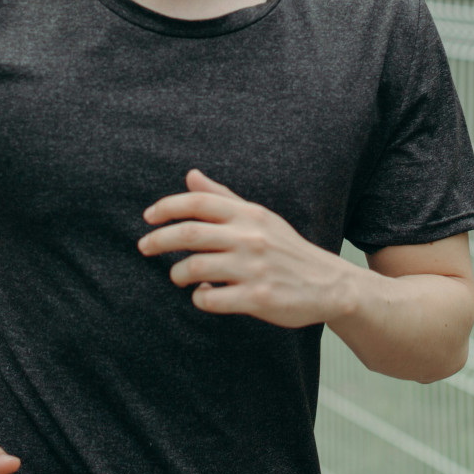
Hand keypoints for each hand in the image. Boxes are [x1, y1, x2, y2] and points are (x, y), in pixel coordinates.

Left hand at [139, 169, 357, 327]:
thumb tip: (190, 175)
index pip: (198, 202)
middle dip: (158, 240)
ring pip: (194, 268)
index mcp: (249, 215)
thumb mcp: (260, 218)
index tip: (148, 218)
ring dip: (177, 273)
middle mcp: (250, 237)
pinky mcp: (258, 298)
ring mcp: (254, 268)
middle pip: (190, 233)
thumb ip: (223, 198)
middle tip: (143, 247)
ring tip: (177, 276)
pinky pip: (211, 299)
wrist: (329, 284)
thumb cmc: (287, 250)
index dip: (167, 207)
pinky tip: (204, 295)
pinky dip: (199, 298)